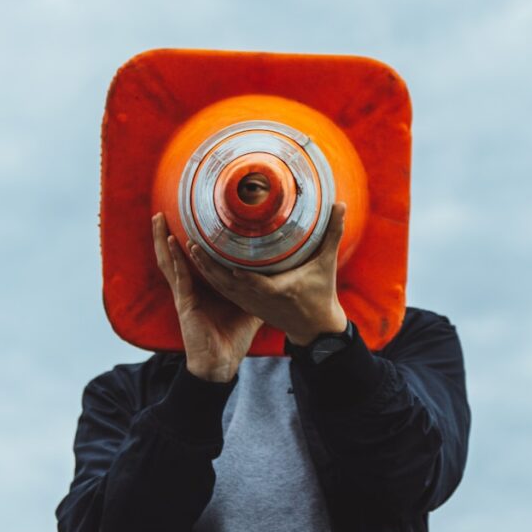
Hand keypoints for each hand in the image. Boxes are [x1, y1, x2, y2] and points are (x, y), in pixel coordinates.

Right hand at [152, 213, 263, 381]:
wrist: (221, 363)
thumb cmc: (232, 337)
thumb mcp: (250, 306)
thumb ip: (258, 289)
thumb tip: (278, 275)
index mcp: (201, 287)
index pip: (191, 259)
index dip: (185, 241)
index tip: (185, 219)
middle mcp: (189, 288)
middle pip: (172, 256)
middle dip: (164, 234)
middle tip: (161, 211)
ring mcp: (185, 294)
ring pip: (168, 262)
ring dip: (161, 240)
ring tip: (158, 219)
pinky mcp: (185, 303)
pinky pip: (179, 276)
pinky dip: (175, 259)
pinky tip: (171, 243)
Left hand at [187, 203, 348, 345]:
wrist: (315, 327)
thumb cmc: (322, 294)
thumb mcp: (327, 263)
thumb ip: (332, 233)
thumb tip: (341, 204)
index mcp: (279, 290)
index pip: (256, 282)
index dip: (241, 274)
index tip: (224, 259)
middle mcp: (261, 299)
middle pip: (229, 283)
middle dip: (210, 265)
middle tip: (193, 243)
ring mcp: (252, 304)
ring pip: (222, 288)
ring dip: (205, 269)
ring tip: (190, 248)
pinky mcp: (248, 305)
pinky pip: (225, 291)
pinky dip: (211, 278)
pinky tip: (200, 262)